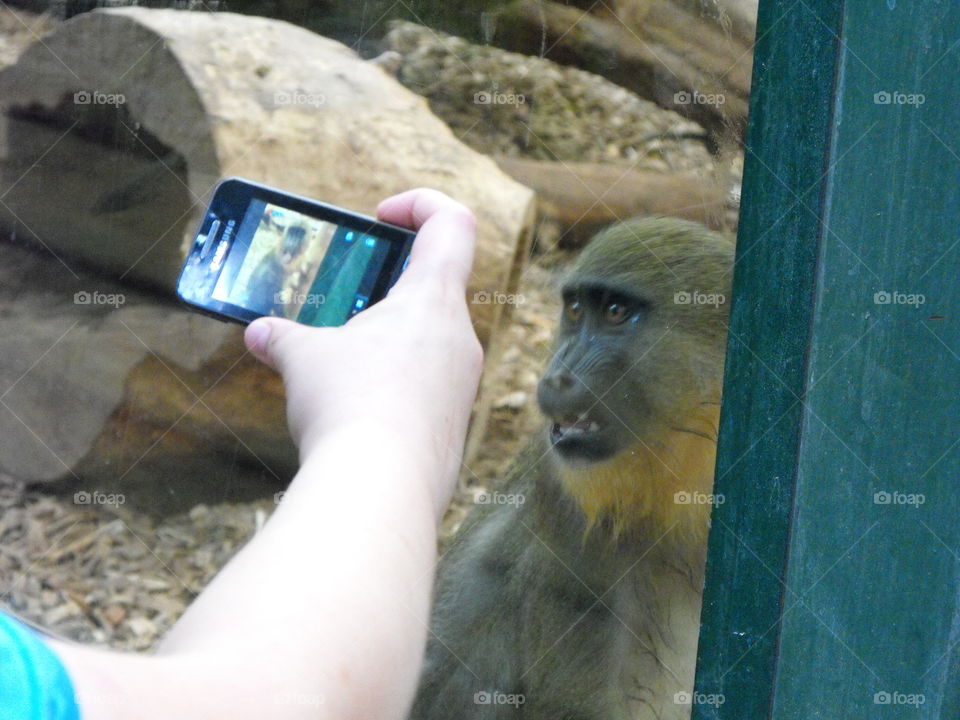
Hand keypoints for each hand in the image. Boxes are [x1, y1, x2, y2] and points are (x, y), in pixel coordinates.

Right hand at [243, 188, 482, 515]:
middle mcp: (461, 338)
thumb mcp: (303, 359)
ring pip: (431, 343)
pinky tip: (354, 410)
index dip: (420, 205)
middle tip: (346, 302)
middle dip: (388, 288)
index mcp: (432, 301)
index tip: (380, 217)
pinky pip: (428, 388)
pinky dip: (395, 385)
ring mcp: (463, 386)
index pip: (452, 224)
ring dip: (388, 342)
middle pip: (437, 287)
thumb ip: (283, 338)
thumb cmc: (349, 407)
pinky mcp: (453, 427)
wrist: (381, 493)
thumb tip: (260, 334)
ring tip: (340, 362)